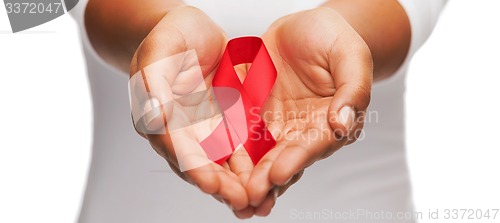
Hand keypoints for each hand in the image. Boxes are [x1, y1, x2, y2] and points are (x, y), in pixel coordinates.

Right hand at [128, 6, 252, 213]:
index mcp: (160, 117)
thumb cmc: (173, 37)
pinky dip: (251, 165)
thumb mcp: (160, 50)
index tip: (211, 183)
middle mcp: (182, 130)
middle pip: (201, 164)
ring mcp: (204, 129)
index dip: (194, 167)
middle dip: (221, 185)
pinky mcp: (225, 125)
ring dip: (238, 182)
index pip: (176, 148)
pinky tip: (267, 176)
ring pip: (222, 163)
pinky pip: (239, 148)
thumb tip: (154, 117)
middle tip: (242, 200)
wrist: (195, 32)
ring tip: (258, 199)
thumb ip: (153, 82)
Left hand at [244, 7, 372, 215]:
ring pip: (260, 155)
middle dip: (267, 178)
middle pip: (285, 158)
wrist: (304, 27)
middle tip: (251, 195)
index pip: (314, 145)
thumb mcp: (350, 55)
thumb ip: (353, 89)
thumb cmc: (332, 38)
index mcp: (331, 121)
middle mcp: (303, 130)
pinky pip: (240, 135)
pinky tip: (217, 168)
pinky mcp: (254, 115)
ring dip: (248, 176)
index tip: (278, 172)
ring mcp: (277, 124)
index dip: (297, 159)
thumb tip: (343, 123)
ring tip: (234, 195)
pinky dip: (230, 153)